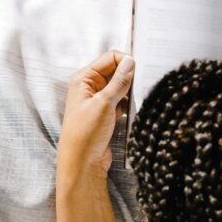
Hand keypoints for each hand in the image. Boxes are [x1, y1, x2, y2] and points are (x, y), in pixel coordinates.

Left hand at [57, 50, 134, 183]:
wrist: (83, 163)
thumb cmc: (85, 134)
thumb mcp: (104, 103)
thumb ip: (119, 81)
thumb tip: (130, 62)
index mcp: (84, 79)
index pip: (110, 58)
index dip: (125, 62)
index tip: (138, 71)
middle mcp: (90, 87)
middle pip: (116, 71)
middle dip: (129, 78)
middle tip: (137, 88)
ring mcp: (98, 101)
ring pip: (120, 87)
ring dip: (129, 93)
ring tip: (132, 103)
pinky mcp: (106, 113)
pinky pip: (121, 101)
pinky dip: (128, 105)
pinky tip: (130, 112)